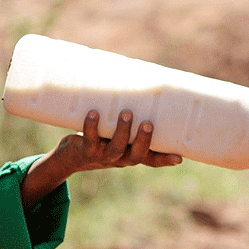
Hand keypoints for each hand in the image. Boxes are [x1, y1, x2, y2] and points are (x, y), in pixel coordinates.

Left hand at [60, 109, 181, 172]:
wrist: (70, 156)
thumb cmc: (101, 137)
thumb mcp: (117, 131)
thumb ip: (131, 120)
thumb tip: (144, 87)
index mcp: (131, 153)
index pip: (152, 160)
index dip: (165, 160)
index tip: (179, 158)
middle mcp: (120, 158)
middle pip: (137, 156)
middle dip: (144, 141)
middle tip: (148, 124)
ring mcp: (103, 156)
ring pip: (116, 148)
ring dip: (122, 131)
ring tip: (126, 113)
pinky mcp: (85, 151)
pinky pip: (90, 140)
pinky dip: (92, 127)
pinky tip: (93, 113)